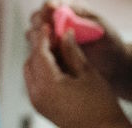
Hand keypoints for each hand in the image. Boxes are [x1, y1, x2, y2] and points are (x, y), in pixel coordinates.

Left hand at [23, 11, 131, 127]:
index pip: (39, 53)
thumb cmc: (101, 104)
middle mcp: (36, 94)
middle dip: (40, 47)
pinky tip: (57, 65)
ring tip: (57, 49)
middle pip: (31, 61)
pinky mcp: (41, 107)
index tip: (48, 25)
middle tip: (54, 36)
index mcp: (47, 84)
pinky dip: (41, 71)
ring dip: (40, 59)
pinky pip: (34, 83)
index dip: (43, 37)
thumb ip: (72, 51)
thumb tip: (64, 32)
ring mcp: (37, 102)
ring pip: (30, 71)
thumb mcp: (88, 73)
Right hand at [28, 0, 131, 99]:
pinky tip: (50, 58)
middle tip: (49, 34)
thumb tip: (57, 7)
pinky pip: (37, 50)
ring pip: (33, 34)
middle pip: (37, 18)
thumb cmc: (110, 43)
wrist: (114, 68)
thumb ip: (81, 15)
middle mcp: (57, 22)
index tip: (51, 15)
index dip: (47, 9)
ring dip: (38, 39)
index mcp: (69, 9)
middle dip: (40, 25)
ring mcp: (51, 38)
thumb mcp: (101, 26)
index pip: (50, 4)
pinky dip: (40, 53)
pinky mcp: (50, 54)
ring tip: (52, 47)